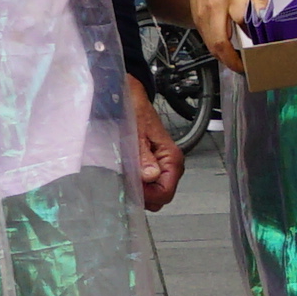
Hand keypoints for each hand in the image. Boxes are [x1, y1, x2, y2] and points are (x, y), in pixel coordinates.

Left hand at [128, 90, 187, 211]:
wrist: (131, 99)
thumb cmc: (135, 113)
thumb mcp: (136, 134)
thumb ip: (143, 157)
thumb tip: (150, 177)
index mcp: (172, 158)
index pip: (166, 192)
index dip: (148, 196)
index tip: (131, 190)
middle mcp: (171, 165)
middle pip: (161, 196)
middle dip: (144, 196)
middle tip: (126, 184)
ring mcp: (162, 166)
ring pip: (155, 192)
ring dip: (140, 190)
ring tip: (125, 178)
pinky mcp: (153, 165)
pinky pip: (149, 184)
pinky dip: (138, 184)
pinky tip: (126, 174)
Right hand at [154, 0, 258, 69]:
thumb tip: (264, 17)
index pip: (241, 18)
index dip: (251, 33)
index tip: (261, 44)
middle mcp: (214, 9)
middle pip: (220, 41)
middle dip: (233, 60)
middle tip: (246, 68)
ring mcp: (203, 19)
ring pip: (212, 47)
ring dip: (226, 59)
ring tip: (241, 64)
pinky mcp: (198, 25)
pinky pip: (209, 44)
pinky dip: (220, 53)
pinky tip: (231, 55)